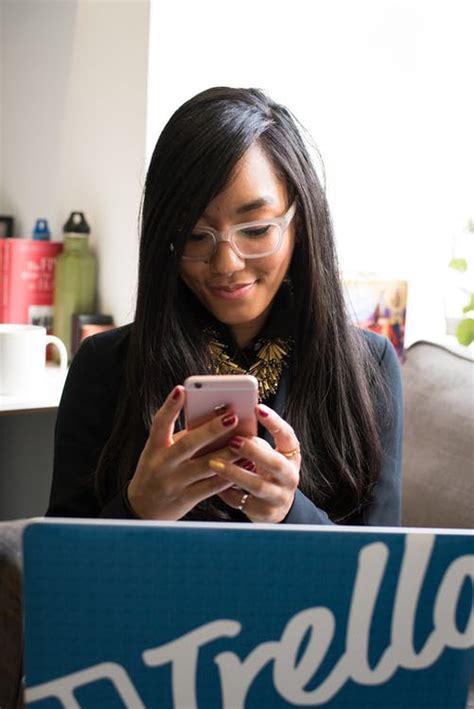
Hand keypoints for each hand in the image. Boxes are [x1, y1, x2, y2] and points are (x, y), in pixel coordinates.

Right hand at [127, 386, 241, 519]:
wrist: (142, 510)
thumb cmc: (157, 471)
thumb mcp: (159, 453)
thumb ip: (181, 439)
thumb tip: (214, 421)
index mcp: (154, 448)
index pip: (159, 424)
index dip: (169, 407)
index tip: (182, 389)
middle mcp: (163, 464)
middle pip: (188, 444)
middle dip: (211, 430)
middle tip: (232, 416)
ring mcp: (174, 483)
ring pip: (205, 466)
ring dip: (228, 453)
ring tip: (246, 440)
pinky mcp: (186, 499)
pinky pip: (212, 486)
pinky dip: (230, 475)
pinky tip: (245, 464)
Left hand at [211, 403, 300, 522]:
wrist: (277, 506)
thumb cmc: (266, 471)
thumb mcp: (268, 455)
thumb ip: (255, 442)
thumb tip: (228, 424)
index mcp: (291, 456)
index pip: (287, 436)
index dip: (274, 422)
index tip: (257, 408)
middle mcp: (290, 477)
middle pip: (274, 463)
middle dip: (253, 451)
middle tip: (233, 441)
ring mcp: (279, 496)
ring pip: (257, 485)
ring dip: (234, 473)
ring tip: (213, 462)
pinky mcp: (264, 513)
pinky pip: (242, 501)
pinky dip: (226, 492)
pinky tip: (212, 482)